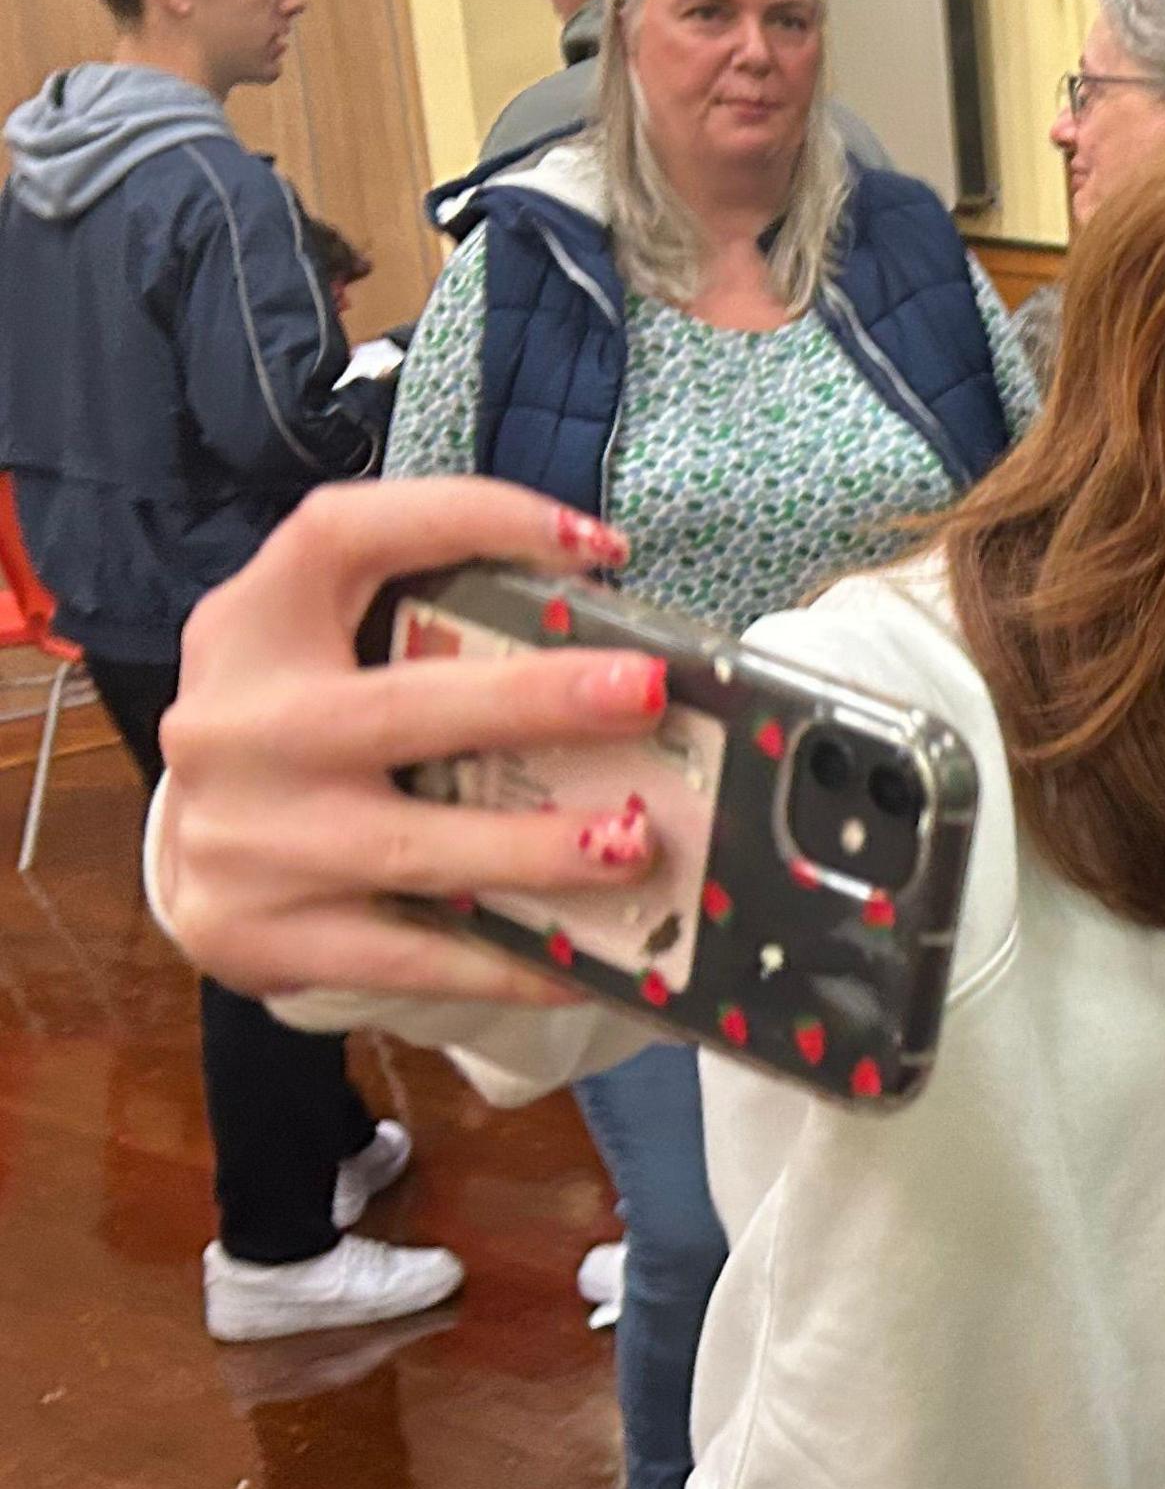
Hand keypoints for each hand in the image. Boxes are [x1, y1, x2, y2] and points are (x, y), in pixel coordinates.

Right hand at [157, 478, 665, 1001]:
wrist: (196, 865)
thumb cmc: (308, 737)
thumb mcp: (329, 657)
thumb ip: (432, 629)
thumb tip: (624, 647)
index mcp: (251, 626)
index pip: (340, 536)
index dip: (468, 520)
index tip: (595, 546)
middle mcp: (234, 725)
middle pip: (394, 707)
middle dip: (530, 700)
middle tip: (645, 694)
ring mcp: (242, 839)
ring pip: (405, 845)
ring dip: (531, 850)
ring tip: (635, 846)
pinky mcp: (259, 936)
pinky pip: (403, 958)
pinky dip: (502, 965)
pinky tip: (581, 968)